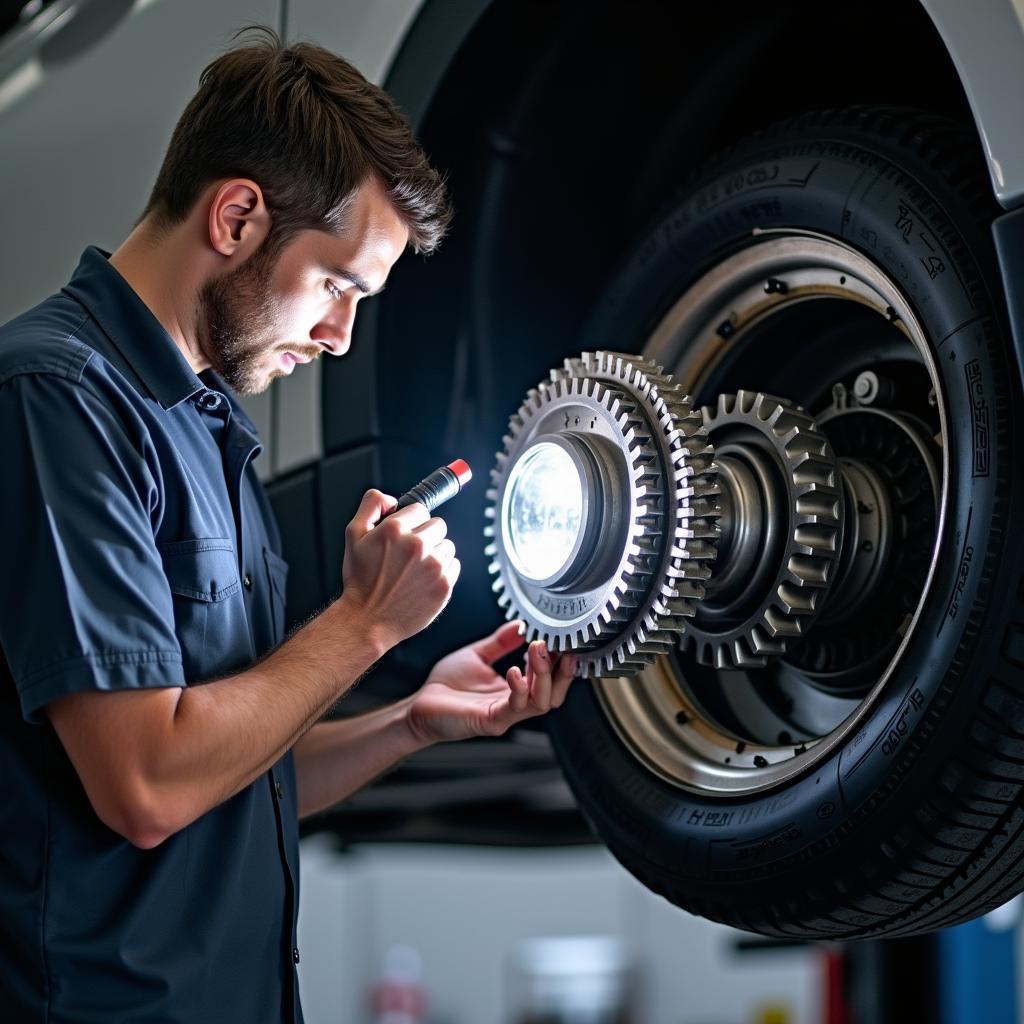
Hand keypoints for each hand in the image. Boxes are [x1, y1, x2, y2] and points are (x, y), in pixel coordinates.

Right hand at [340, 489, 459, 649]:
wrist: (368, 620)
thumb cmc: (361, 581)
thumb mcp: (353, 535)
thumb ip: (371, 505)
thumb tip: (391, 497)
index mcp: (395, 529)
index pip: (420, 509)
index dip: (411, 522)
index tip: (404, 536)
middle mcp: (417, 545)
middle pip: (438, 525)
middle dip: (425, 536)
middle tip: (409, 555)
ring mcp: (433, 565)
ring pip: (448, 545)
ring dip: (436, 554)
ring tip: (414, 570)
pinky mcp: (444, 584)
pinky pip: (454, 565)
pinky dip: (443, 572)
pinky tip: (423, 581)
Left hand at [405, 621, 576, 745]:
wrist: (418, 706)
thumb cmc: (445, 685)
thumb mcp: (477, 655)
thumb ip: (500, 642)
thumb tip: (521, 624)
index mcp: (515, 690)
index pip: (549, 679)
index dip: (558, 661)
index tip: (561, 640)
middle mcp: (514, 705)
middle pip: (554, 695)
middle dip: (561, 671)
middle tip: (558, 646)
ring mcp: (504, 715)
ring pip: (541, 703)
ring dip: (544, 675)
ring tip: (538, 650)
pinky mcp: (490, 721)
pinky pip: (514, 708)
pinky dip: (519, 688)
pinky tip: (514, 670)